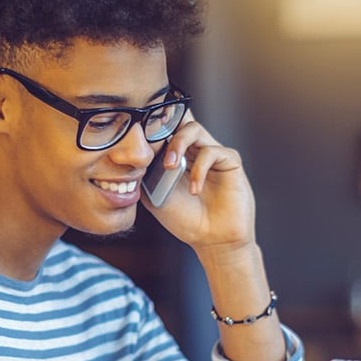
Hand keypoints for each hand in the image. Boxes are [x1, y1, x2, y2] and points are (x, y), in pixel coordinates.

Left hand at [141, 111, 256, 254]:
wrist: (211, 240)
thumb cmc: (185, 219)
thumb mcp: (154, 196)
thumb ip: (145, 173)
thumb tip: (131, 155)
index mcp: (177, 155)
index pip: (165, 127)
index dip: (152, 126)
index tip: (137, 134)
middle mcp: (195, 150)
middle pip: (179, 120)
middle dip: (163, 128)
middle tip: (153, 149)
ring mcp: (213, 153)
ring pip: (194, 129)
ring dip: (178, 144)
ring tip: (170, 167)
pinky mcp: (230, 161)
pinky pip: (212, 152)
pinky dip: (199, 169)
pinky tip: (194, 189)